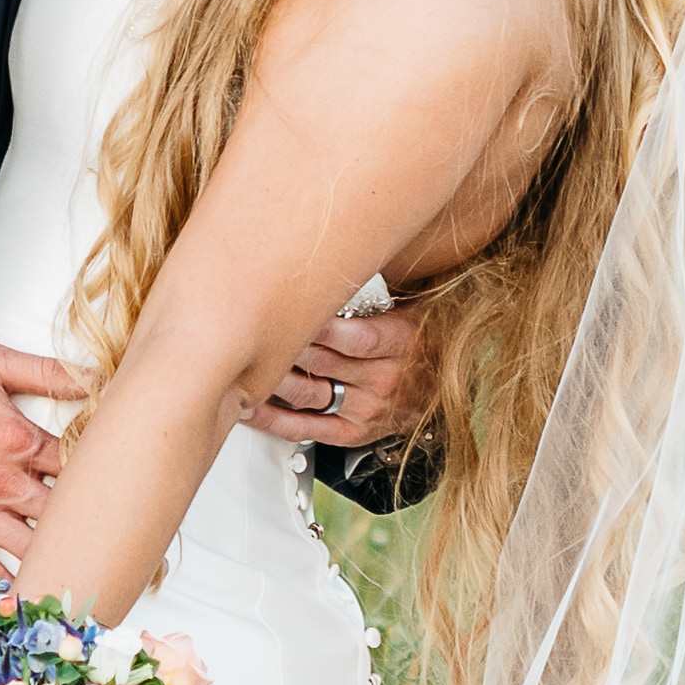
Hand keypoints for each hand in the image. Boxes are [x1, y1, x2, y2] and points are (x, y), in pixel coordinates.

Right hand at [0, 341, 76, 574]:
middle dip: (81, 519)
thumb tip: (93, 377)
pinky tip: (26, 587)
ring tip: (72, 560)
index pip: (80, 468)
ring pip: (32, 548)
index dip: (97, 475)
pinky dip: (8, 584)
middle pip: (63, 514)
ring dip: (52, 553)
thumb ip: (45, 372)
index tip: (104, 480)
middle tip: (98, 525)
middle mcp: (2, 483)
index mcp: (19, 441)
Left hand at [242, 296, 428, 457]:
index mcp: (402, 342)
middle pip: (323, 362)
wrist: (440, 388)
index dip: (319, 327)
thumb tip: (335, 252)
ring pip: (309, 394)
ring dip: (272, 380)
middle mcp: (385, 379)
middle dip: (286, 346)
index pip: (356, 337)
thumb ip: (376, 289)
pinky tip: (250, 406)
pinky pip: (307, 429)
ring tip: (244, 364)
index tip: (289, 309)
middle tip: (254, 329)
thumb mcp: (411, 307)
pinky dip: (273, 420)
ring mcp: (368, 408)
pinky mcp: (353, 432)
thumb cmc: (418, 341)